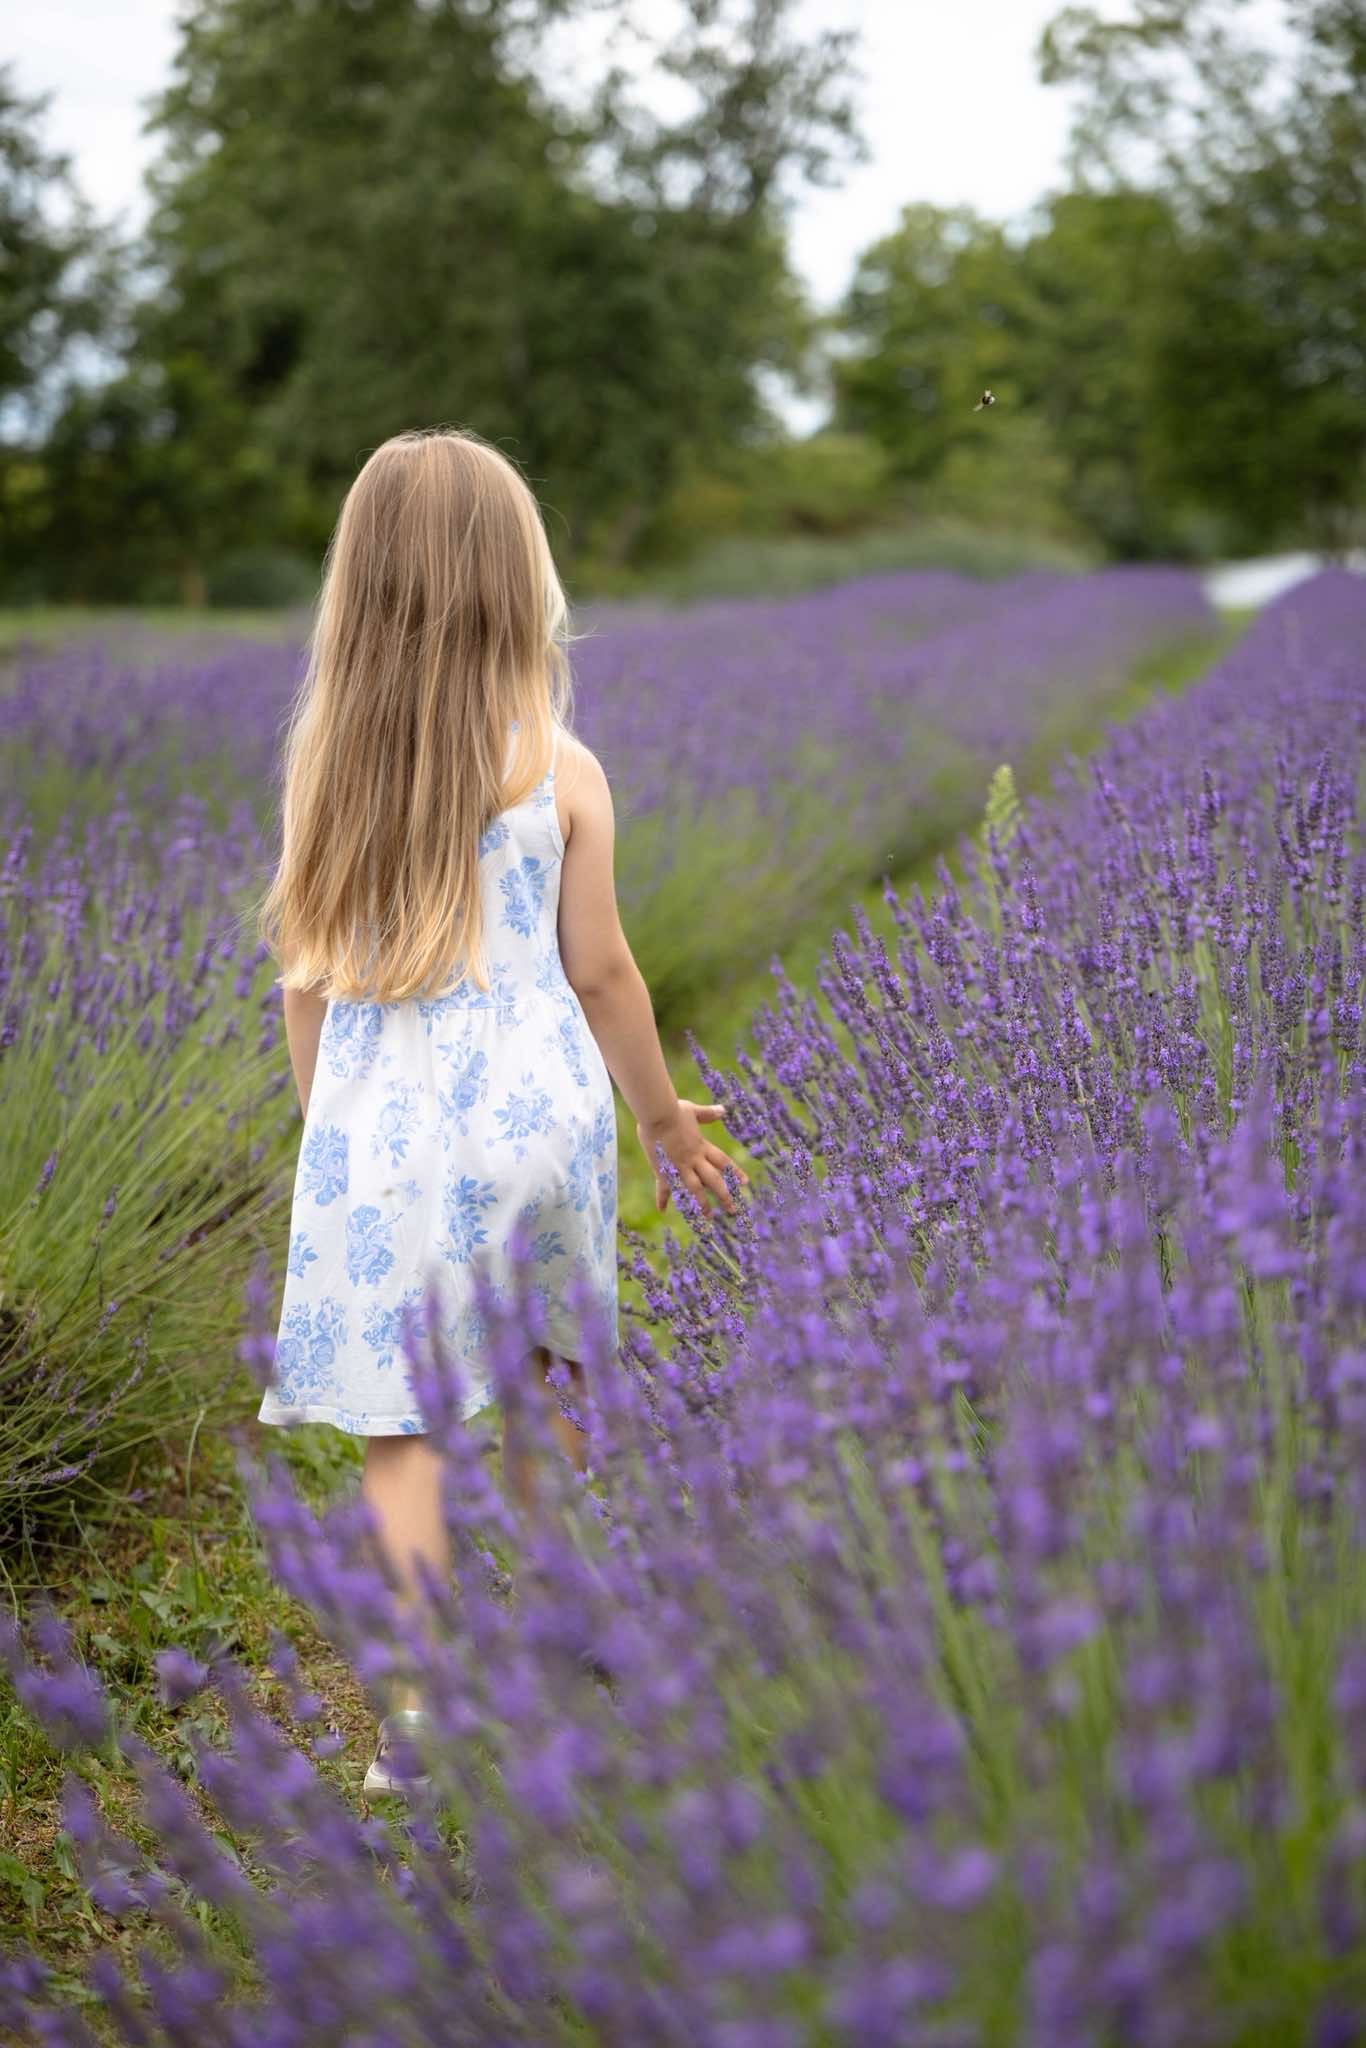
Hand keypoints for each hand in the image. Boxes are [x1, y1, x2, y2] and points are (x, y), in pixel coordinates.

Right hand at [636, 1100, 750, 1215]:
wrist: (657, 1115)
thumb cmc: (674, 1110)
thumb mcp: (693, 1110)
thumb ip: (708, 1114)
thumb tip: (723, 1110)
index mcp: (702, 1146)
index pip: (723, 1162)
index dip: (735, 1172)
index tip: (745, 1183)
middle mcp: (694, 1159)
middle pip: (713, 1180)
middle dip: (724, 1195)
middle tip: (732, 1210)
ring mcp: (679, 1166)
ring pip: (694, 1189)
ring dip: (701, 1204)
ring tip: (707, 1217)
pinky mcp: (664, 1170)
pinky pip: (663, 1187)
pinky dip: (662, 1198)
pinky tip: (662, 1210)